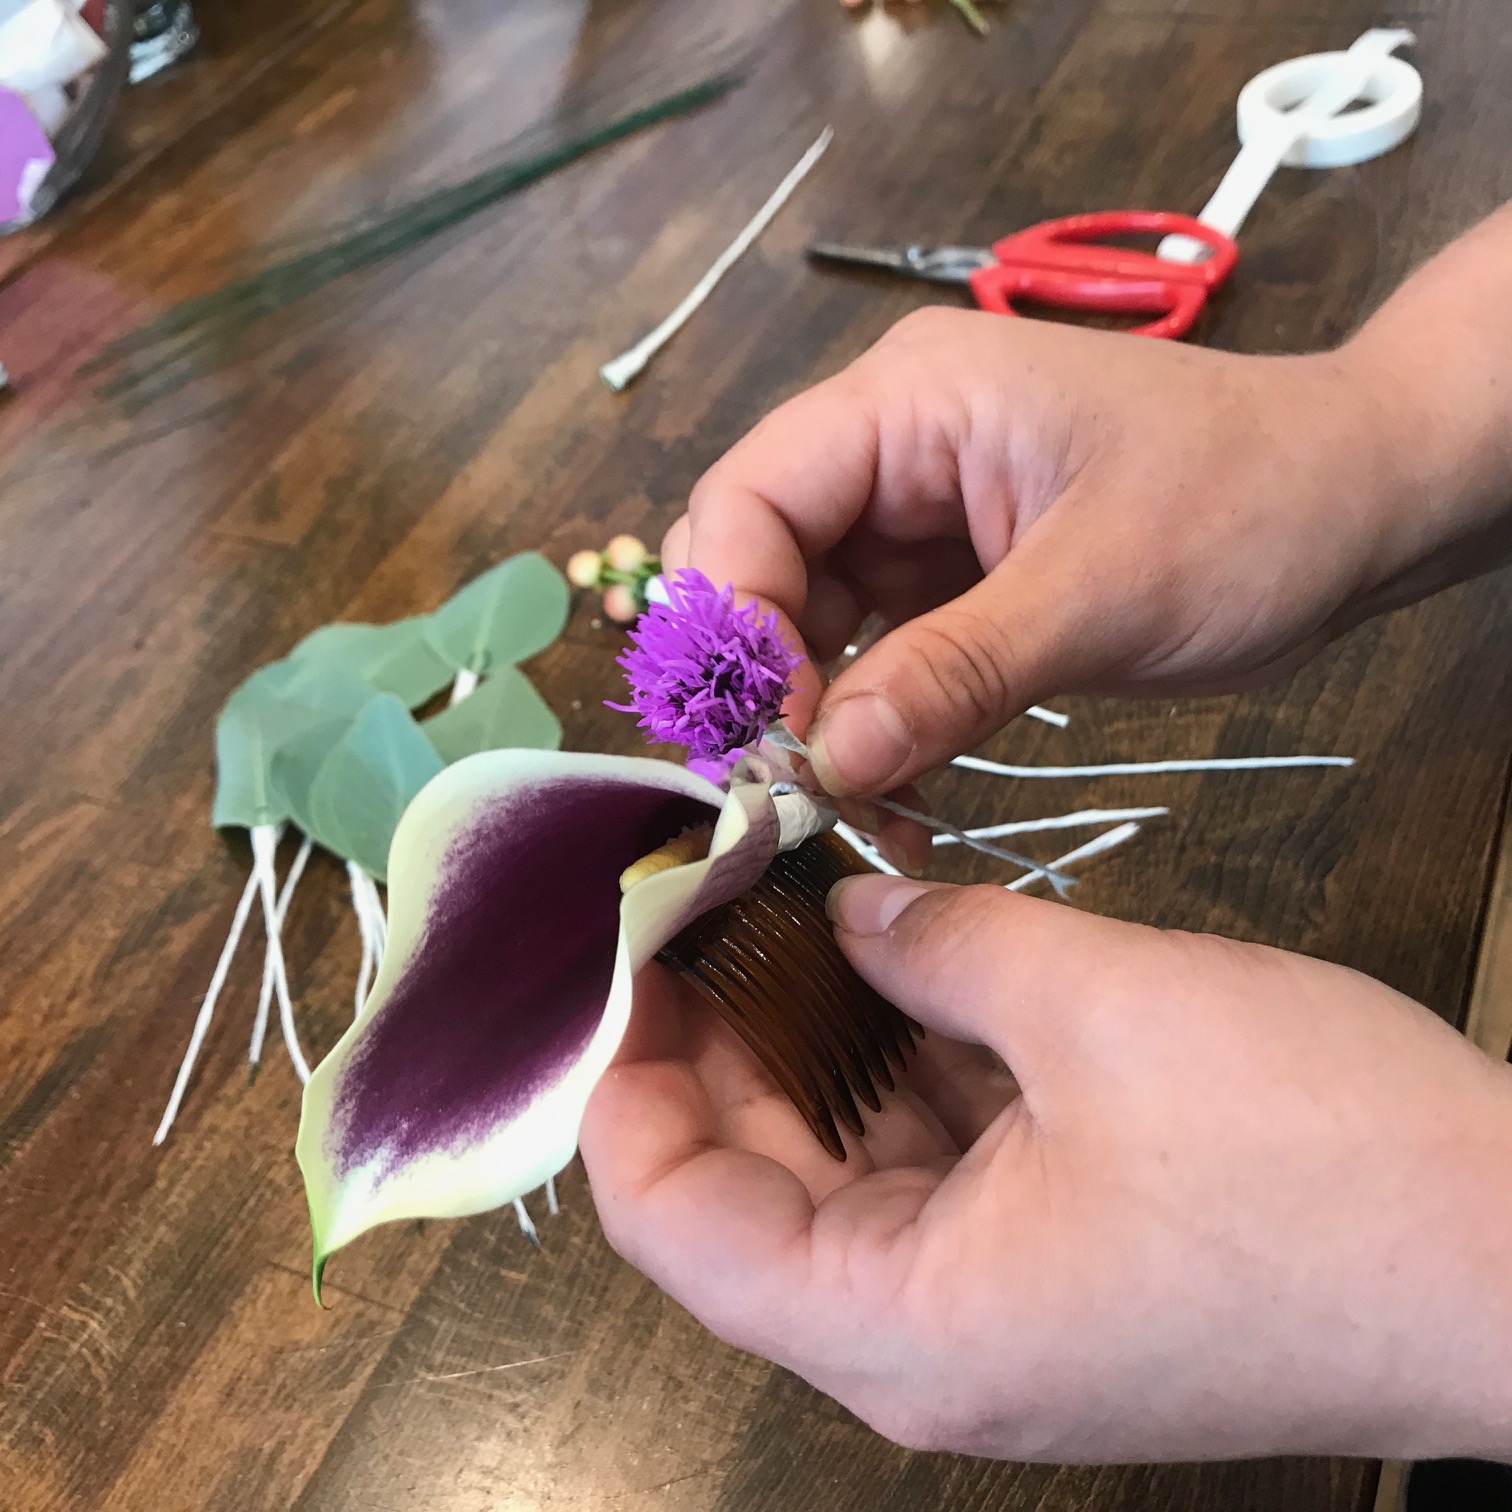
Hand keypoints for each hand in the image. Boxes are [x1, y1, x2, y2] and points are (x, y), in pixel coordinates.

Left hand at [580, 876, 1511, 1461]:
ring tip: (789, 906)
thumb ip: (944, 946)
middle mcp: (922, 1344)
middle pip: (747, 1189)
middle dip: (721, 1037)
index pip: (672, 1220)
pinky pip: (933, 1166)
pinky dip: (906, 1065)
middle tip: (710, 898)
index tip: (635, 945)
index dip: (627, 1079)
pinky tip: (900, 959)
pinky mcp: (1055, 1269)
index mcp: (898, 1322)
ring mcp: (993, 1313)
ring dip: (816, 1041)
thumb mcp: (1101, 1009)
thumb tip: (853, 910)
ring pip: (840, 1169)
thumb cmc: (1313, 1155)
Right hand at [665, 308, 1416, 798]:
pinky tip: (901, 800)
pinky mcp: (953, 583)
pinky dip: (877, 732)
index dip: (736, 622)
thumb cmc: (1252, 504)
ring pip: (809, 628)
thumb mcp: (1100, 591)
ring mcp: (919, 520)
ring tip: (856, 811)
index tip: (776, 736)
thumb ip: (954, 672)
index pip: (748, 500)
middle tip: (796, 785)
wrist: (1360, 502)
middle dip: (764, 681)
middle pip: (759, 565)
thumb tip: (829, 761)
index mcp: (909, 401)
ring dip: (822, 724)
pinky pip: (877, 662)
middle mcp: (893, 451)